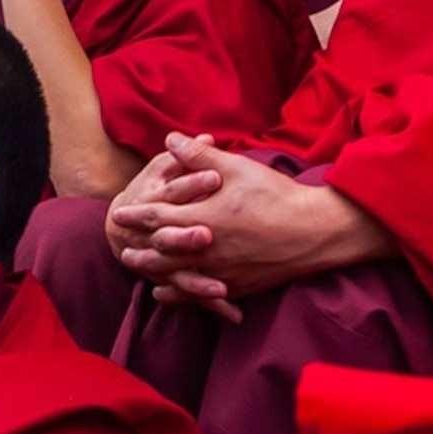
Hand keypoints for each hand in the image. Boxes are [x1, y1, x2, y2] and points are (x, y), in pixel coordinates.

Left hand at [104, 134, 391, 313]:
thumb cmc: (276, 195)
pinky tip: (166, 294)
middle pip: (161, 251)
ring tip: (137, 268)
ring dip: (153, 271)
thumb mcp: (238, 168)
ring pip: (176, 275)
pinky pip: (198, 294)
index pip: (159, 216)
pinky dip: (178, 294)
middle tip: (120, 246)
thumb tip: (169, 139)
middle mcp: (206, 248)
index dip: (137, 214)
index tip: (119, 213)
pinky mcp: (235, 285)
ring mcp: (220, 271)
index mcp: (204, 217)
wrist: (313, 232)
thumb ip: (199, 155)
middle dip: (139, 247)